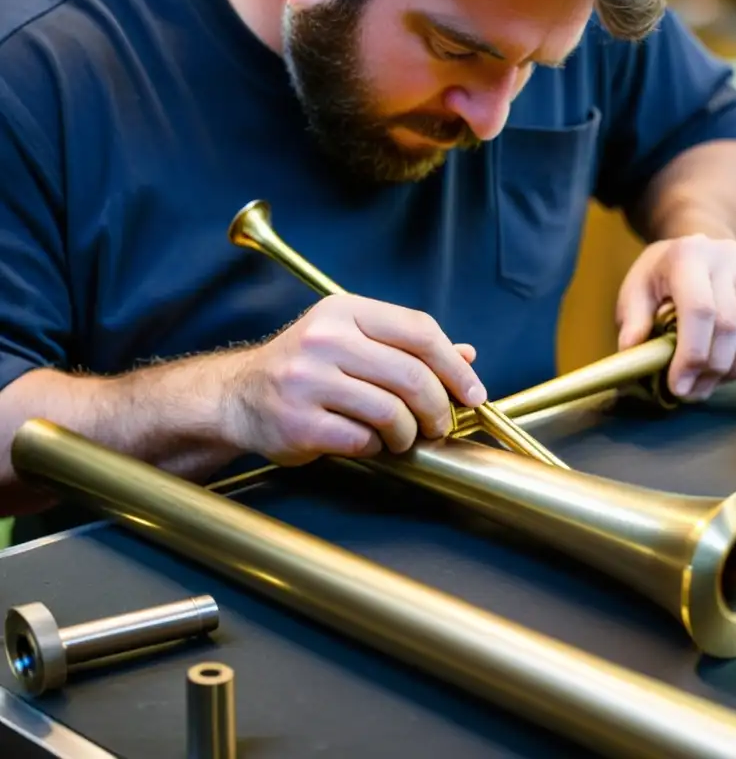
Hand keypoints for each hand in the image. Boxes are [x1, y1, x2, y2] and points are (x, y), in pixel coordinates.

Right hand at [224, 294, 486, 464]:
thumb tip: (466, 355)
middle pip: (412, 374)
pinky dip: (376, 447)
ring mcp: (308, 381)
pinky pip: (363, 439)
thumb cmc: (306, 368)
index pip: (420, 331)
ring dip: (408, 433)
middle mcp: (324, 340)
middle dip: (439, 408)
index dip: (455, 367)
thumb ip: (407, 346)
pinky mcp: (299, 421)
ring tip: (402, 437)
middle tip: (440, 424)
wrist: (239, 395)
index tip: (473, 393)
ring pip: (392, 412)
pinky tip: (368, 441)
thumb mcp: (352, 340)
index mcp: (344, 312)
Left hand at [616, 234, 735, 401]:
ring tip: (712, 380)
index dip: (692, 356)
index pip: (700, 311)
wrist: (703, 246)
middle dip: (711, 371)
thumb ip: (633, 320)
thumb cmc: (665, 275)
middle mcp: (729, 256)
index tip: (679, 386)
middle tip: (693, 392)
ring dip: (735, 370)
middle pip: (731, 328)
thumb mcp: (637, 289)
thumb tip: (632, 352)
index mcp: (689, 255)